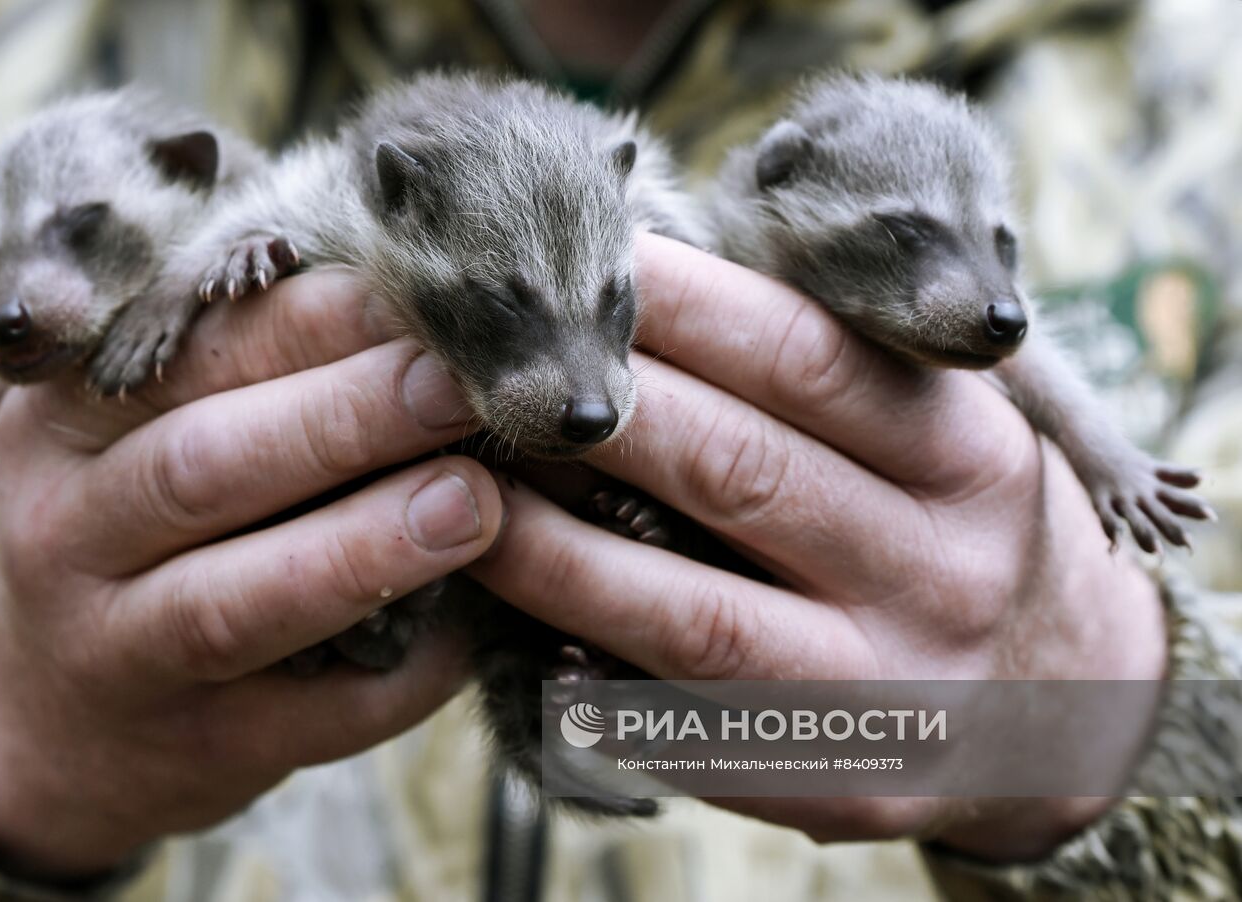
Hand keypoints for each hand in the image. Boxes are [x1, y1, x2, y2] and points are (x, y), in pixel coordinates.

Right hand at [0, 269, 501, 877]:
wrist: (53, 720)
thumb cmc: (145, 531)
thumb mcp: (150, 430)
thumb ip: (252, 372)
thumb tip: (418, 315)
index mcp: (64, 421)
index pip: (185, 353)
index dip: (312, 322)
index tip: (420, 297)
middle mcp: (69, 535)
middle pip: (203, 467)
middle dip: (344, 419)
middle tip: (460, 384)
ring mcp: (122, 655)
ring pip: (237, 602)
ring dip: (364, 545)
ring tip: (475, 501)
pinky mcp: (201, 748)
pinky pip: (311, 715)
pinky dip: (399, 672)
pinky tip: (471, 626)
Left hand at [469, 235, 1166, 860]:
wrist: (1070, 699)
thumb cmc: (961, 528)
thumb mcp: (946, 435)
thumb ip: (835, 374)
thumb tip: (651, 289)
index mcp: (971, 457)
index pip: (809, 360)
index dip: (685, 305)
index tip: (587, 261)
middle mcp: (942, 572)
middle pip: (742, 475)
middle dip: (603, 414)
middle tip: (497, 371)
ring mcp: (890, 690)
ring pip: (695, 615)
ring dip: (560, 554)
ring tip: (471, 500)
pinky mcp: (838, 783)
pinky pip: (692, 730)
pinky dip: (596, 681)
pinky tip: (517, 635)